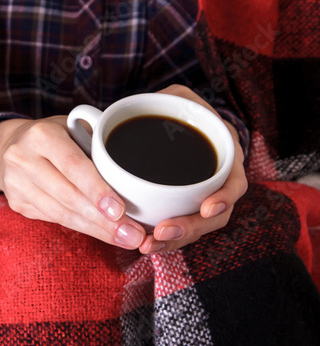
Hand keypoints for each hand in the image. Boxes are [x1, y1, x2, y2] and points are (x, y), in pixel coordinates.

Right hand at [0, 115, 149, 249]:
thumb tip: (137, 180)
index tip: (120, 211)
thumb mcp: (74, 127)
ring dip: (95, 229)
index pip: (73, 166)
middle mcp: (22, 158)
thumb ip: (98, 146)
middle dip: (103, 220)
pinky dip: (80, 227)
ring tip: (123, 239)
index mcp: (41, 135)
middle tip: (132, 235)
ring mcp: (15, 184)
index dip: (97, 190)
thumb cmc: (55, 136)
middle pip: (68, 196)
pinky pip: (53, 219)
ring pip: (61, 213)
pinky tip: (101, 232)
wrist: (9, 145)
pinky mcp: (16, 203)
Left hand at [134, 85, 247, 252]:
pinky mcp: (183, 207)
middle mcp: (216, 174)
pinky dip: (165, 239)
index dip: (225, 196)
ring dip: (176, 240)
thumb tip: (110, 119)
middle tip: (161, 233)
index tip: (206, 208)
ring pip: (197, 226)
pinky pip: (180, 228)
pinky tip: (147, 244)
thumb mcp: (169, 100)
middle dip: (190, 228)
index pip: (235, 179)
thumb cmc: (164, 110)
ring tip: (149, 245)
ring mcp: (201, 193)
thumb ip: (160, 103)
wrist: (151, 126)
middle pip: (216, 213)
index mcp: (221, 148)